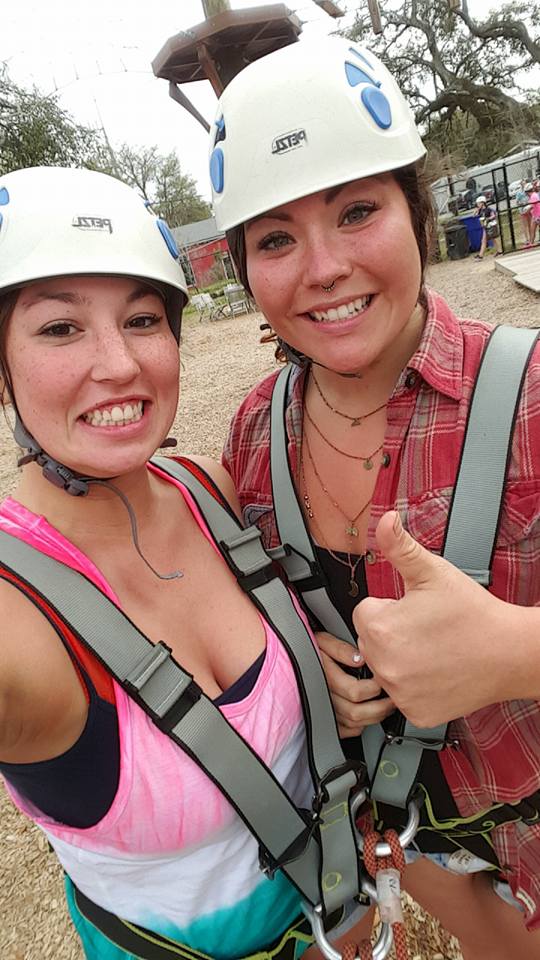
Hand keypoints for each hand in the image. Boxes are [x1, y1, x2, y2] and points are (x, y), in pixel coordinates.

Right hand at [315, 631, 394, 736]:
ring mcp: (325, 710)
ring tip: (386, 706)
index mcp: (326, 677)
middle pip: (357, 712)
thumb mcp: (323, 640)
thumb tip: (360, 658)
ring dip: (375, 717)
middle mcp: (325, 697)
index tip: (383, 681)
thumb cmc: (312, 648)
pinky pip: (348, 731)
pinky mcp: (327, 720)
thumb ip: (341, 648)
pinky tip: (368, 714)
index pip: (356, 691)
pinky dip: (362, 725)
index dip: (375, 688)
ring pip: (354, 724)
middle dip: (381, 707)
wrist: (296, 659)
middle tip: (392, 698)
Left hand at [353, 511, 523, 727]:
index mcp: (380, 627)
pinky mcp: (415, 712)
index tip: (415, 610)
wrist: (510, 653)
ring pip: (386, 668)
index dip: (390, 607)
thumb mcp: (433, 572)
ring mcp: (399, 693)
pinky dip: (416, 686)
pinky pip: (402, 695)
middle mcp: (383, 665)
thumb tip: (384, 520)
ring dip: (401, 660)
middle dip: (391, 633)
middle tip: (427, 629)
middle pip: (371, 642)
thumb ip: (400, 546)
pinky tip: (438, 673)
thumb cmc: (473, 612)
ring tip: (434, 649)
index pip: (365, 612)